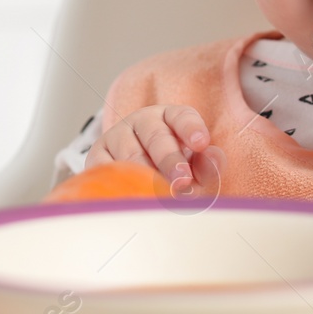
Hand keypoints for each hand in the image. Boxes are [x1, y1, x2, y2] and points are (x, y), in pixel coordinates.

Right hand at [87, 105, 224, 188]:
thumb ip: (207, 165)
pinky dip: (118, 182)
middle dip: (171, 160)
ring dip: (146, 176)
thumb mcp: (194, 166)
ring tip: (161, 197)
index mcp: (170, 117)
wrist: (133, 176)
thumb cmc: (172, 170)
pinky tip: (130, 196)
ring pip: (131, 154)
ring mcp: (118, 135)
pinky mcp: (98, 154)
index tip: (201, 143)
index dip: (191, 129)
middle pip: (156, 137)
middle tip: (183, 182)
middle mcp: (143, 121)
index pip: (182, 117)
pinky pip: (105, 168)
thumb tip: (214, 159)